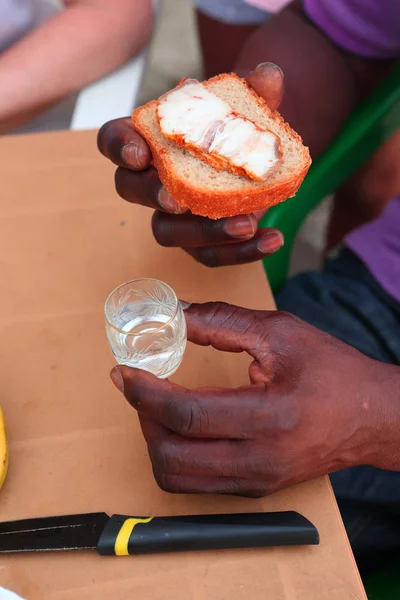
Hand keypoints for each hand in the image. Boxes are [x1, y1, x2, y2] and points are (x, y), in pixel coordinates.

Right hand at [97, 63, 284, 266]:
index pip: (115, 140)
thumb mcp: (247, 109)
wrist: (261, 164)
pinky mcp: (200, 241)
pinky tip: (272, 239)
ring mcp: (174, 215)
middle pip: (129, 190)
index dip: (119, 147)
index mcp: (151, 139)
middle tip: (177, 201)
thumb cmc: (239, 132)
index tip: (140, 154)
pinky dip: (241, 253)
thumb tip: (269, 75)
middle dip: (150, 196)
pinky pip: (210, 255)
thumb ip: (255, 92)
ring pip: (168, 231)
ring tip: (245, 224)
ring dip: (204, 232)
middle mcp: (153, 178)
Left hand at [110, 302, 388, 496]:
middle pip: (171, 455)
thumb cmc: (334, 371)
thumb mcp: (281, 333)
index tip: (125, 371)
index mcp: (270, 417)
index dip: (146, 392)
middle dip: (142, 417)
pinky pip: (195, 484)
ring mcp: (256, 481)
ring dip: (154, 440)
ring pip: (176, 477)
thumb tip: (173, 315)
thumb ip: (222, 322)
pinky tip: (180, 425)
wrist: (372, 417)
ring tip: (156, 405)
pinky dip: (175, 455)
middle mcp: (260, 460)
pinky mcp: (254, 489)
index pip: (187, 415)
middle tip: (138, 386)